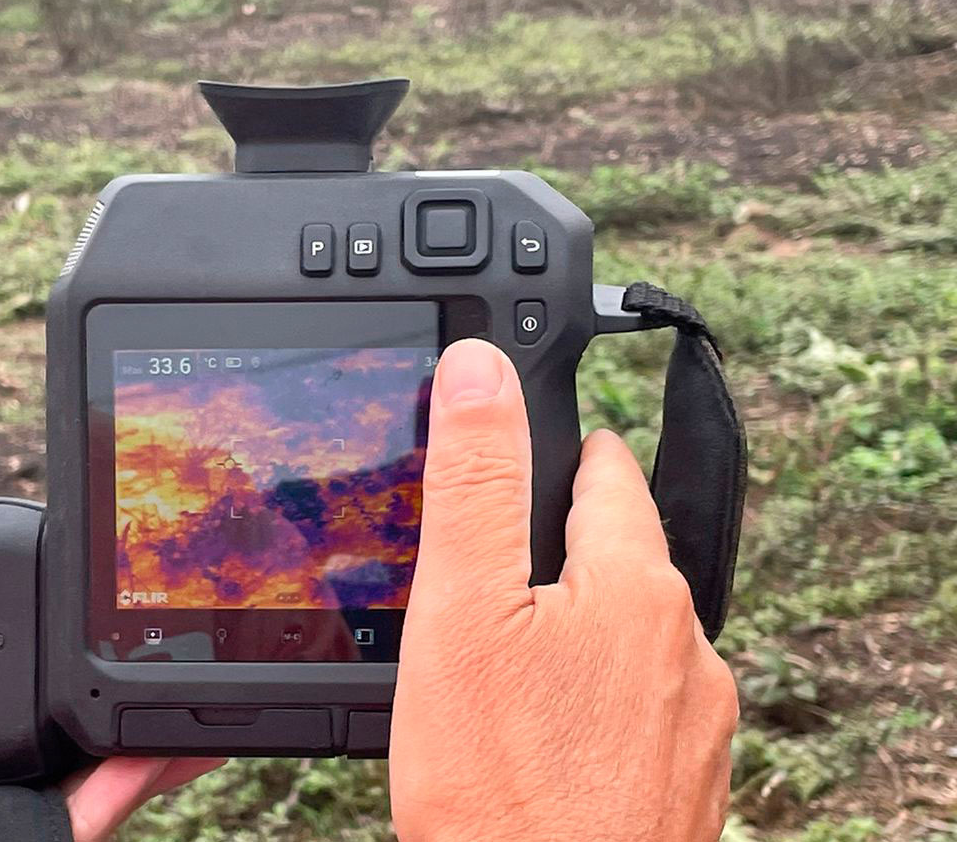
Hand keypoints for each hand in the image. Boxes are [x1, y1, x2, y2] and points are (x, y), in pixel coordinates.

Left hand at [0, 498, 221, 841]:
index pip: (5, 663)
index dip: (49, 622)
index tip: (92, 581)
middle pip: (62, 708)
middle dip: (118, 668)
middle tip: (164, 625)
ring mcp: (1, 812)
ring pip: (97, 759)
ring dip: (150, 717)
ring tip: (194, 672)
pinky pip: (99, 808)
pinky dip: (142, 771)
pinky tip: (175, 732)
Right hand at [391, 339, 737, 841]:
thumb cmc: (502, 789)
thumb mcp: (464, 611)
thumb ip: (476, 480)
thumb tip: (483, 368)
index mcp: (637, 585)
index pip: (607, 470)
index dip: (559, 446)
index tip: (529, 441)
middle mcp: (686, 645)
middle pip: (620, 549)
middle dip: (561, 538)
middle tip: (493, 553)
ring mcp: (694, 720)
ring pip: (630, 628)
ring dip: (580, 618)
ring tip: (512, 641)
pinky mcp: (684, 781)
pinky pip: (638, 700)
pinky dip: (596, 689)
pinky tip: (549, 721)